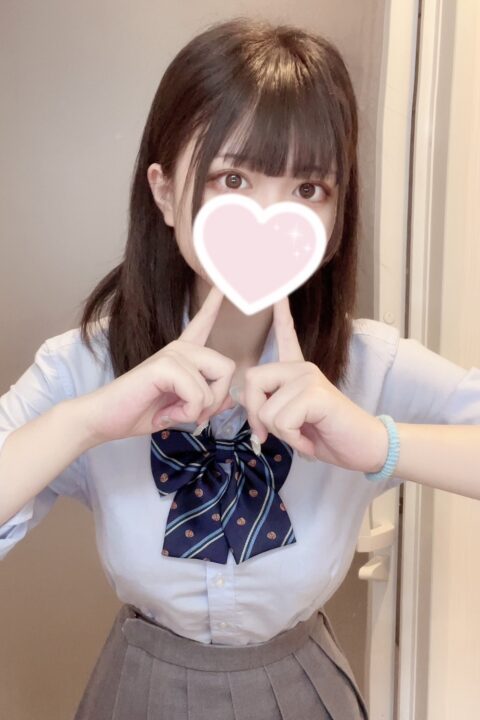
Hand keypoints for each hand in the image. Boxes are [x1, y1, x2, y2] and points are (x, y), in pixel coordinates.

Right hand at [79, 286, 236, 444]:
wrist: (102, 419)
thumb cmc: (137, 412)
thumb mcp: (180, 410)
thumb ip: (206, 402)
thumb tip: (231, 399)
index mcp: (181, 355)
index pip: (203, 323)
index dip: (215, 303)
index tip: (223, 282)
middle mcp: (179, 348)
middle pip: (227, 367)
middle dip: (216, 400)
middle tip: (191, 415)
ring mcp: (171, 353)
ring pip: (215, 386)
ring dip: (197, 411)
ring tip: (172, 414)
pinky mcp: (163, 365)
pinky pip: (198, 395)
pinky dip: (187, 413)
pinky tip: (166, 414)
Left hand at [235, 297, 388, 472]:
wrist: (366, 448)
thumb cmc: (329, 435)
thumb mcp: (292, 421)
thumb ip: (269, 406)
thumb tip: (240, 396)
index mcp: (298, 372)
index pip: (285, 335)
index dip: (280, 315)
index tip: (276, 292)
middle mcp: (302, 368)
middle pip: (252, 381)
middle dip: (255, 415)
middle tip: (273, 434)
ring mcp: (309, 378)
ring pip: (266, 410)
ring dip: (280, 434)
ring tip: (303, 435)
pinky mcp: (316, 393)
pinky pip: (281, 421)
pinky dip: (293, 440)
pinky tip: (310, 441)